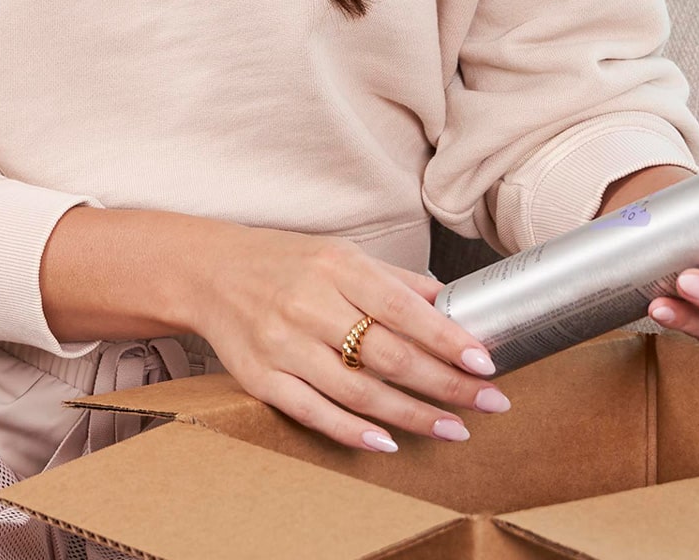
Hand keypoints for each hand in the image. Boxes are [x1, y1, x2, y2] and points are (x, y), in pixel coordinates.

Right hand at [178, 223, 513, 454]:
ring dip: (412, 416)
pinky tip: (387, 442)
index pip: (403, 308)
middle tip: (488, 402)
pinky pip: (314, 413)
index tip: (485, 362)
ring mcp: (283, 345)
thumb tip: (452, 302)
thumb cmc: (285, 263)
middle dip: (446, 384)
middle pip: (388, 356)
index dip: (447, 339)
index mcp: (337, 268)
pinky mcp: (262, 378)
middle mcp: (310, 305)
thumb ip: (395, 281)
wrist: (210, 273)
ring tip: (452, 430)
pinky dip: (353, 431)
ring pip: (358, 391)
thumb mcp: (340, 255)